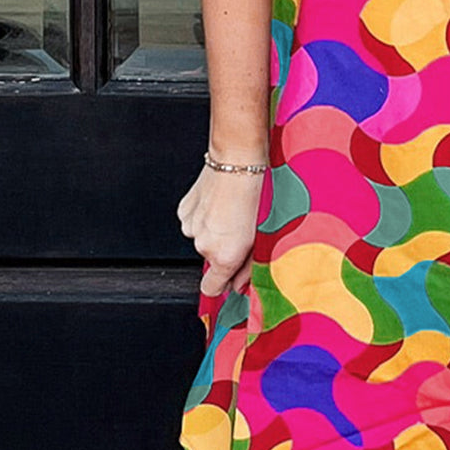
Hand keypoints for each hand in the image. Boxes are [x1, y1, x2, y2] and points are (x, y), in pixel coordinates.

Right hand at [176, 163, 263, 296]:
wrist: (238, 160)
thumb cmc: (259, 193)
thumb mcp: (264, 236)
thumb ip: (251, 267)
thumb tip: (241, 284)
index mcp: (225, 256)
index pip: (211, 289)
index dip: (224, 283)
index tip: (232, 276)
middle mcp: (204, 245)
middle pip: (211, 260)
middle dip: (225, 250)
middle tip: (243, 230)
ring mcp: (192, 226)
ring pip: (203, 239)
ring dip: (215, 231)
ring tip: (233, 212)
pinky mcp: (185, 209)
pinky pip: (195, 222)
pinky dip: (205, 216)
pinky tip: (220, 203)